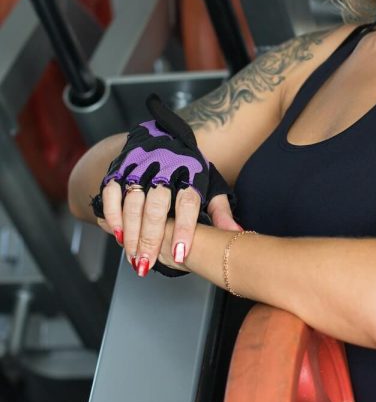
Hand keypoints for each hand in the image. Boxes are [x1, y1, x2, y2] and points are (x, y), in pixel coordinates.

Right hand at [93, 94, 239, 276]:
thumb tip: (236, 234)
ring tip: (134, 256)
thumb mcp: (210, 184)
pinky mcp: (120, 169)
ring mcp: (141, 168)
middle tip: (147, 263)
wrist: (163, 137)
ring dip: (131, 233)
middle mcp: (166, 169)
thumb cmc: (189, 168)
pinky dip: (113, 214)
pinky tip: (117, 234)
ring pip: (133, 203)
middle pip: (156, 207)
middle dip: (151, 238)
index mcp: (191, 173)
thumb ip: (220, 210)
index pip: (188, 203)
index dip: (184, 230)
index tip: (180, 254)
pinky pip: (112, 193)